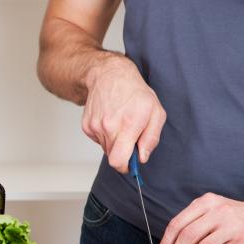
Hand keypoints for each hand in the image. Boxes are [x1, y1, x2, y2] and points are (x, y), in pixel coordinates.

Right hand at [82, 57, 166, 172]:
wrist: (109, 76)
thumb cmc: (134, 92)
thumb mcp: (156, 112)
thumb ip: (151, 138)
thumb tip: (142, 157)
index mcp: (127, 126)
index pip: (118, 161)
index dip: (125, 167)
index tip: (130, 165)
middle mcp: (108, 127)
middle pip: (113, 156)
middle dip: (123, 151)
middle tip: (131, 136)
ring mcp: (95, 127)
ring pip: (106, 148)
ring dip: (114, 142)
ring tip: (120, 123)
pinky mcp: (87, 126)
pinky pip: (98, 139)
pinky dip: (105, 135)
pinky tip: (110, 120)